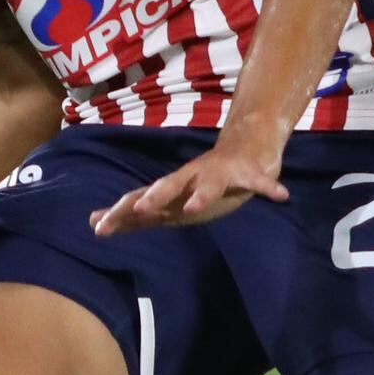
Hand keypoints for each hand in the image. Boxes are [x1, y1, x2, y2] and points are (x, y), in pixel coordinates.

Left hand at [91, 135, 286, 234]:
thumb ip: (135, 215)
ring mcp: (219, 172)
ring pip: (209, 182)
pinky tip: (280, 196)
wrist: (246, 147)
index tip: (97, 228)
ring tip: (195, 208)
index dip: (119, 213)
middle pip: (168, 185)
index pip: (140, 199)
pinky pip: (258, 180)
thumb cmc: (202, 183)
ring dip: (202, 194)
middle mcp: (191, 177)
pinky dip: (268, 187)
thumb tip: (93, 222)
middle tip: (140, 208)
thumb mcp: (169, 201)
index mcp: (172, 189)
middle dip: (154, 196)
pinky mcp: (247, 171)